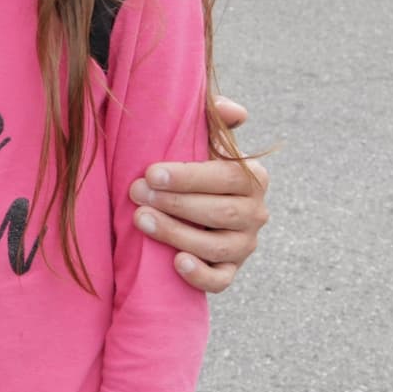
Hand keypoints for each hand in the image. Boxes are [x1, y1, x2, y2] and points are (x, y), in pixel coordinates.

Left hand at [130, 97, 268, 294]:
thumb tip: (234, 111)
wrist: (188, 203)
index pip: (226, 177)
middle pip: (220, 213)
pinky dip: (200, 275)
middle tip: (136, 193)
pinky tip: (177, 262)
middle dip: (174, 203)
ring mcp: (244, 245)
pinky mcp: (230, 270)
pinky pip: (220, 280)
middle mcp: (256, 213)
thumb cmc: (192, 163)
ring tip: (141, 219)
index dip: (188, 176)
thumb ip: (215, 119)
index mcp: (253, 177)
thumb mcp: (204, 137)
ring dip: (177, 233)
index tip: (152, 173)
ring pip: (216, 246)